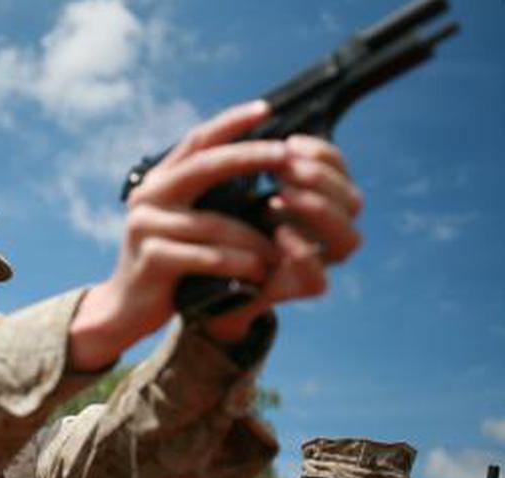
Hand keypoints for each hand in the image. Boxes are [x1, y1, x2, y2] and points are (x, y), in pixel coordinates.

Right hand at [69, 100, 357, 368]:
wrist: (126, 308)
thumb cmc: (167, 265)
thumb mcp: (183, 224)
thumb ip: (204, 198)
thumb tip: (255, 167)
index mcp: (158, 182)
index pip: (196, 142)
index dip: (229, 123)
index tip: (264, 109)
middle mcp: (148, 196)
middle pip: (205, 166)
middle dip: (249, 157)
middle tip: (286, 155)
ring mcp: (146, 226)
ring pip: (215, 224)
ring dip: (255, 240)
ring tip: (280, 253)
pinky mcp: (152, 258)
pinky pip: (208, 256)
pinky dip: (239, 265)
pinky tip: (258, 274)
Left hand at [202, 130, 362, 341]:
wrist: (197, 278)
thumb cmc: (219, 224)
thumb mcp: (231, 184)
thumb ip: (250, 157)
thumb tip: (259, 112)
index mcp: (315, 199)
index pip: (340, 171)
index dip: (324, 154)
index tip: (290, 143)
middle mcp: (324, 232)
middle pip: (353, 202)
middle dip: (321, 179)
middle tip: (285, 169)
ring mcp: (314, 262)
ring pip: (349, 240)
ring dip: (320, 212)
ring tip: (282, 197)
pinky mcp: (294, 291)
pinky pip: (319, 281)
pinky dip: (303, 254)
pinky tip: (280, 235)